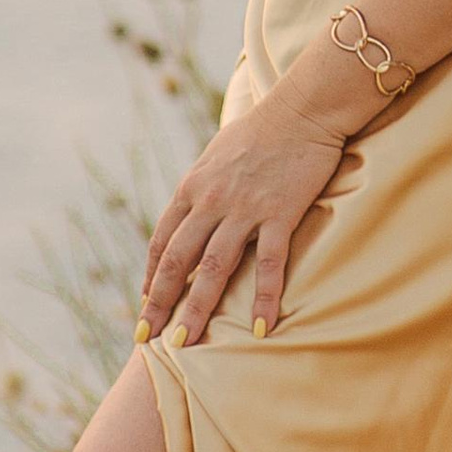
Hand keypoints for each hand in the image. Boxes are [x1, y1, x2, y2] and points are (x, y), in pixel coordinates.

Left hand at [137, 88, 348, 346]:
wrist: (304, 106)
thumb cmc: (263, 127)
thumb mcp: (218, 154)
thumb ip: (203, 186)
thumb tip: (192, 211)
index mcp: (193, 186)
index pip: (163, 241)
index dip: (152, 277)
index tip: (147, 304)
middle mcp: (212, 200)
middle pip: (179, 261)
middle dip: (159, 304)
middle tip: (146, 339)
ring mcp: (245, 209)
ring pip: (214, 270)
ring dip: (196, 310)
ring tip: (183, 345)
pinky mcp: (280, 213)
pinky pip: (269, 264)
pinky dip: (263, 299)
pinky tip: (260, 329)